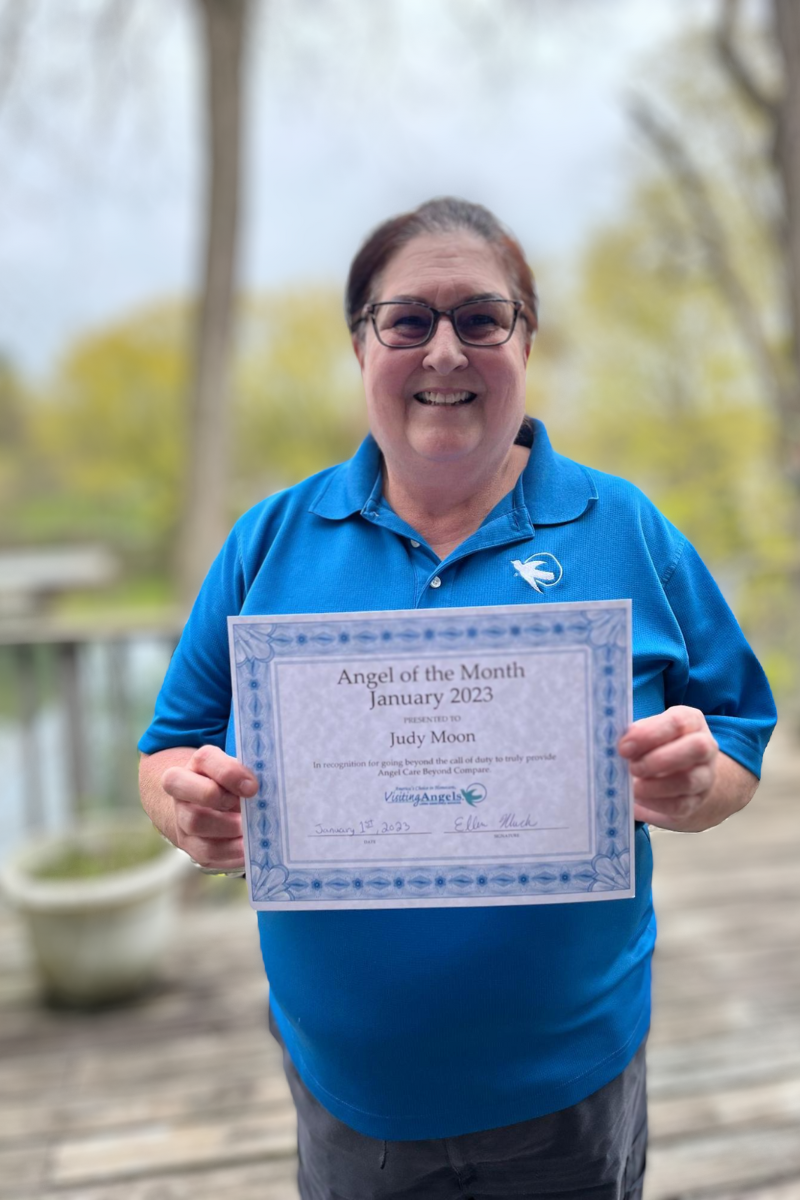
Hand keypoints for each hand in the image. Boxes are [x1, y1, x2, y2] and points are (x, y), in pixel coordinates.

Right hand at [160, 745, 257, 869]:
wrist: (209, 808)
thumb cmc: (232, 786)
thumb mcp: (240, 773)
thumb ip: (251, 776)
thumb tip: (272, 792)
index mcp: (198, 765)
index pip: (205, 759)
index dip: (228, 772)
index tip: (252, 787)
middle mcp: (183, 790)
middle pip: (187, 790)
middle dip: (218, 798)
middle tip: (245, 810)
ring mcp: (182, 819)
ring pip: (194, 823)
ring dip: (227, 828)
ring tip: (251, 832)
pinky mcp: (191, 846)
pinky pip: (206, 852)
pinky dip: (231, 852)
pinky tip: (249, 849)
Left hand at [618, 706, 719, 831]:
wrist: (685, 774)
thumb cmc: (659, 746)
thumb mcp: (650, 732)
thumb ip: (635, 735)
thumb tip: (611, 742)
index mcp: (690, 721)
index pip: (677, 722)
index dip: (649, 734)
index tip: (624, 747)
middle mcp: (704, 746)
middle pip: (696, 748)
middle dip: (660, 759)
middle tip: (632, 768)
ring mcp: (705, 775)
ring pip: (689, 780)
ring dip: (656, 786)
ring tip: (633, 788)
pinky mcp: (697, 800)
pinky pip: (681, 805)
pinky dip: (656, 804)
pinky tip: (639, 801)